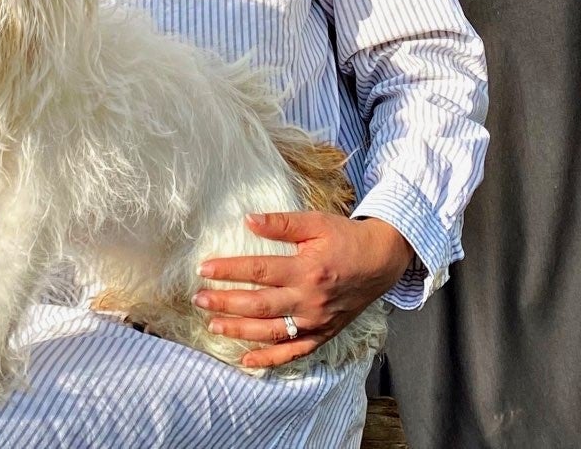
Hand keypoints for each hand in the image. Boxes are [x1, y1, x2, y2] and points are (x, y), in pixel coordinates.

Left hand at [193, 212, 413, 367]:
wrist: (381, 262)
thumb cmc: (345, 238)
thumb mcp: (315, 222)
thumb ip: (281, 223)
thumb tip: (248, 220)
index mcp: (306, 270)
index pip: (258, 271)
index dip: (229, 271)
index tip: (203, 270)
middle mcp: (310, 300)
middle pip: (259, 305)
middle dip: (226, 303)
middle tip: (199, 300)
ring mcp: (317, 322)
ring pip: (272, 332)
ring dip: (240, 331)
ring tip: (213, 326)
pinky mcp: (323, 334)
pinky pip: (294, 352)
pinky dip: (270, 359)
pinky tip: (247, 361)